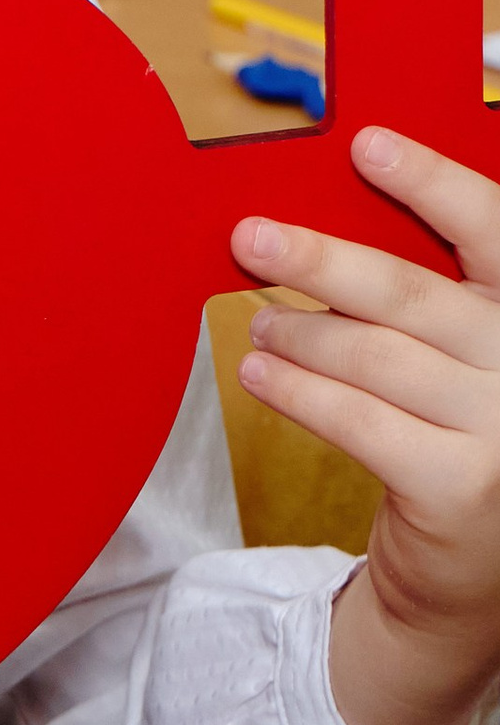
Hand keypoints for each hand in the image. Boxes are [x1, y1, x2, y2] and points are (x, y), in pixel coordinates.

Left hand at [233, 126, 499, 724]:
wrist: (470, 577)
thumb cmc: (456, 439)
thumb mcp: (464, 360)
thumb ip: (425, 303)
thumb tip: (321, 235)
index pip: (498, 235)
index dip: (435, 186)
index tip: (367, 147)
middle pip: (417, 296)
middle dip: (323, 259)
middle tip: (250, 238)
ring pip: (378, 357)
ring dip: (301, 331)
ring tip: (259, 322)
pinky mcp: (464, 490)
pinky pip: (359, 420)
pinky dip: (298, 390)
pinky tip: (259, 372)